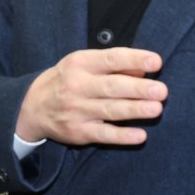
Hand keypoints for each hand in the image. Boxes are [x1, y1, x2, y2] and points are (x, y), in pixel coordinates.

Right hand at [15, 47, 165, 145]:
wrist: (32, 107)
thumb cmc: (67, 81)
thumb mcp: (84, 65)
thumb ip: (114, 66)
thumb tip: (145, 68)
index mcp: (81, 64)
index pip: (111, 59)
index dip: (134, 59)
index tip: (156, 61)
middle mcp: (77, 86)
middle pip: (111, 87)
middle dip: (138, 89)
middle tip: (162, 91)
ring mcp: (77, 110)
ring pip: (110, 111)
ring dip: (134, 110)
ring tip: (156, 109)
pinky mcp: (78, 132)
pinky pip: (103, 135)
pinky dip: (122, 136)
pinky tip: (140, 136)